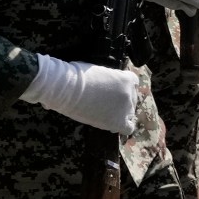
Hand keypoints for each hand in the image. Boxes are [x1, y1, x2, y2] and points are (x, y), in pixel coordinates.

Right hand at [22, 53, 137, 133]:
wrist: (66, 89)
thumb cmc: (75, 76)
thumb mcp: (96, 71)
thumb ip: (105, 79)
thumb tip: (100, 83)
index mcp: (125, 78)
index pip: (132, 83)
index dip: (122, 88)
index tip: (112, 91)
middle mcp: (129, 93)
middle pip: (131, 99)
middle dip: (119, 101)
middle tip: (104, 104)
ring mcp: (125, 108)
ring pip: (129, 113)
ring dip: (119, 113)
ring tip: (103, 114)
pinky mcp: (117, 122)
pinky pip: (128, 128)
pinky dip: (122, 127)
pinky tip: (111, 125)